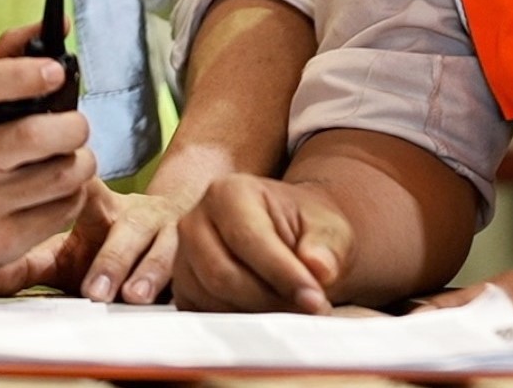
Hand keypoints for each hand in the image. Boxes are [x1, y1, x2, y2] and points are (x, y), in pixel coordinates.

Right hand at [0, 25, 94, 281]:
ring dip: (81, 161)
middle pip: (34, 136)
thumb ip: (2, 62)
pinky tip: (57, 188)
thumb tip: (57, 26)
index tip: (54, 72)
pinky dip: (73, 193)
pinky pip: (62, 210)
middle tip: (74, 125)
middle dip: (72, 125)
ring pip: (60, 175)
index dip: (22, 74)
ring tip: (70, 156)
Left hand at [0, 184, 188, 301]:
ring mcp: (170, 233)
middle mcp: (138, 214)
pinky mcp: (194, 256)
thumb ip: (28, 265)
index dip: (75, 186)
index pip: (85, 188)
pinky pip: (194, 267)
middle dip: (112, 260)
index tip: (60, 191)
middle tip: (93, 289)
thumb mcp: (66, 254)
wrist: (171, 235)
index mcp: (102, 204)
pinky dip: (183, 283)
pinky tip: (173, 298)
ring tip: (133, 296)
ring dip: (149, 272)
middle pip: (128, 230)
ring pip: (165, 249)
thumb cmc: (107, 246)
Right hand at [169, 175, 354, 312]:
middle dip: (270, 300)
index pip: (248, 239)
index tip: (315, 299)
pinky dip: (241, 320)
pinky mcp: (183, 285)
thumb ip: (326, 245)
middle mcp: (195, 220)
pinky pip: (205, 313)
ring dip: (259, 313)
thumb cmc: (306, 229)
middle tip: (309, 309)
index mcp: (228, 192)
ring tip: (295, 309)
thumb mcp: (329, 227)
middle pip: (223, 274)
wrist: (290, 237)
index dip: (283, 274)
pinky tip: (270, 312)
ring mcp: (183, 255)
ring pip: (213, 298)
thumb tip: (319, 268)